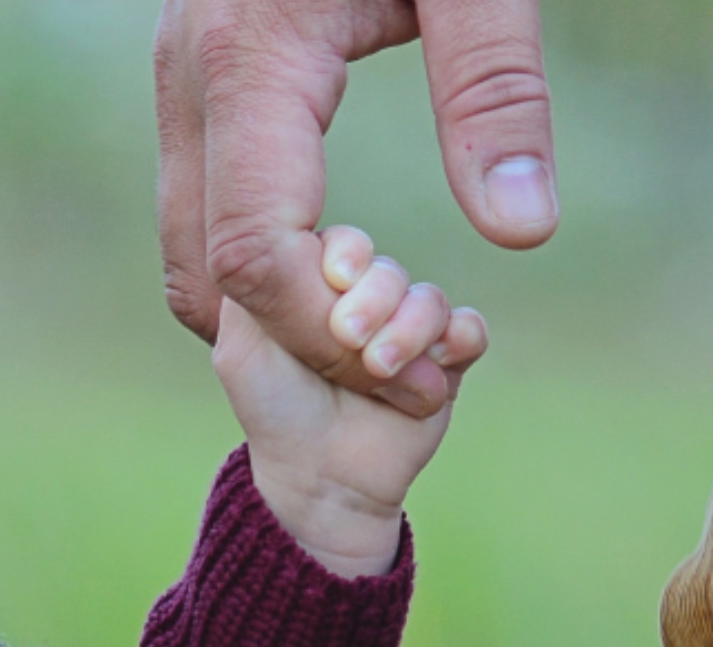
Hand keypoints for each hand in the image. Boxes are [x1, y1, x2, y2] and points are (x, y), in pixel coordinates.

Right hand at [155, 0, 556, 417]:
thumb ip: (497, 86)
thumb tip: (521, 230)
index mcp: (253, 56)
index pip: (257, 248)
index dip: (333, 333)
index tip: (424, 363)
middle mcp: (191, 80)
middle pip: (205, 274)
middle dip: (301, 345)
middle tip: (412, 364)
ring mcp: (184, 80)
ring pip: (194, 249)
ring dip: (277, 312)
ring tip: (391, 323)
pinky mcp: (205, 78)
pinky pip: (209, 205)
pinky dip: (264, 264)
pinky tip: (351, 269)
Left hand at [213, 226, 487, 577]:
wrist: (320, 479)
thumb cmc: (275, 410)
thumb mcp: (241, 346)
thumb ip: (250, 286)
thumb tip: (281, 233)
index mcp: (322, 290)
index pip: (346, 244)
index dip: (346, 255)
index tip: (334, 280)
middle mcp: (370, 304)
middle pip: (389, 270)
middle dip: (375, 300)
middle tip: (350, 338)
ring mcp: (411, 332)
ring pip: (429, 299)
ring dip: (409, 329)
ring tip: (381, 368)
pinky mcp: (448, 364)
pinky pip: (470, 330)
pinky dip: (459, 337)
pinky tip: (438, 363)